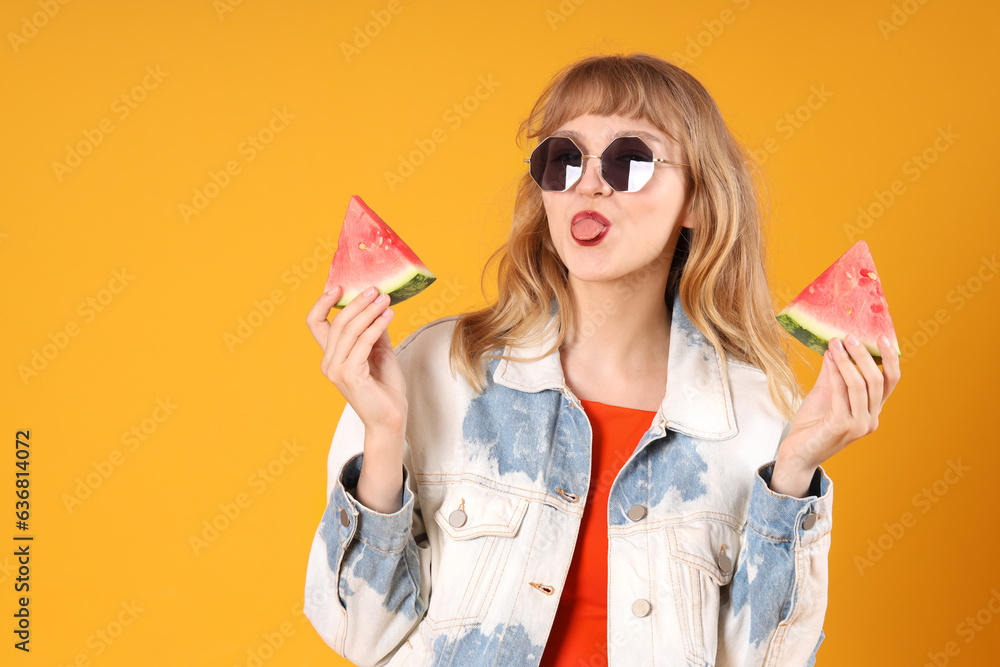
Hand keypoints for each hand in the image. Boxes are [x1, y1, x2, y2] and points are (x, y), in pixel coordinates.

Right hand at [305, 285, 407, 435]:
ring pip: (349, 330)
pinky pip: (363, 342)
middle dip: (357, 302)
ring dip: (370, 311)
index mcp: (331, 356)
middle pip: (337, 322)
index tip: (339, 286)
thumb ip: (374, 330)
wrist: (390, 419)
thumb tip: (378, 304)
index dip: (322, 302)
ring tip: (386, 299)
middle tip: (375, 289)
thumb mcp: (379, 351)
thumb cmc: (385, 388)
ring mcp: (336, 369)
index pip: (315, 323)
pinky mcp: (350, 375)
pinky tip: (389, 315)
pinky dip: (377, 325)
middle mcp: (328, 362)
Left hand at [770, 334, 900, 495]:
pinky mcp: (842, 427)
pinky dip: (836, 374)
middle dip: (864, 355)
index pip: (890, 382)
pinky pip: (841, 394)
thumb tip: (835, 346)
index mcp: (872, 411)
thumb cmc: (812, 425)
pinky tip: (828, 359)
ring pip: (860, 385)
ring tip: (835, 343)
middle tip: (850, 336)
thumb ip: (833, 374)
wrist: (797, 453)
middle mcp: (870, 420)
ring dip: (846, 361)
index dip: (889, 359)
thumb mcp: (824, 394)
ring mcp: (858, 425)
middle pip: (877, 381)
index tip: (881, 337)